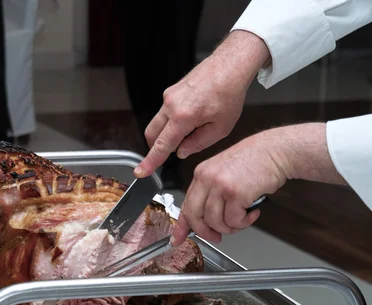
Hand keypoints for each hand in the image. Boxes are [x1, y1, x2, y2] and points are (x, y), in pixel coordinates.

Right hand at [134, 30, 270, 178]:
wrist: (230, 65)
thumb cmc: (229, 93)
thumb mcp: (220, 128)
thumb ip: (198, 143)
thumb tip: (181, 151)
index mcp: (183, 117)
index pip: (161, 146)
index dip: (150, 162)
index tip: (141, 172)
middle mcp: (171, 105)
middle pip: (151, 134)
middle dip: (156, 147)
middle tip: (173, 151)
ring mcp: (169, 96)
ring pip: (157, 122)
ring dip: (166, 133)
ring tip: (193, 128)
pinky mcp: (171, 91)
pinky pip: (165, 112)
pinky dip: (172, 121)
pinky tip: (193, 116)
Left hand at [171, 123, 343, 245]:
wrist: (276, 151)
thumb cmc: (254, 162)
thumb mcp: (224, 172)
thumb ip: (211, 192)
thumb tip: (205, 217)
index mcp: (201, 173)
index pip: (186, 204)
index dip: (182, 225)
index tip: (178, 238)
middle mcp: (207, 178)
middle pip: (195, 216)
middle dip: (206, 232)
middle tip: (217, 237)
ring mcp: (220, 185)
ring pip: (215, 222)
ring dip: (231, 227)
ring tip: (243, 218)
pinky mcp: (235, 193)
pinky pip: (234, 220)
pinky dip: (244, 222)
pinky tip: (252, 212)